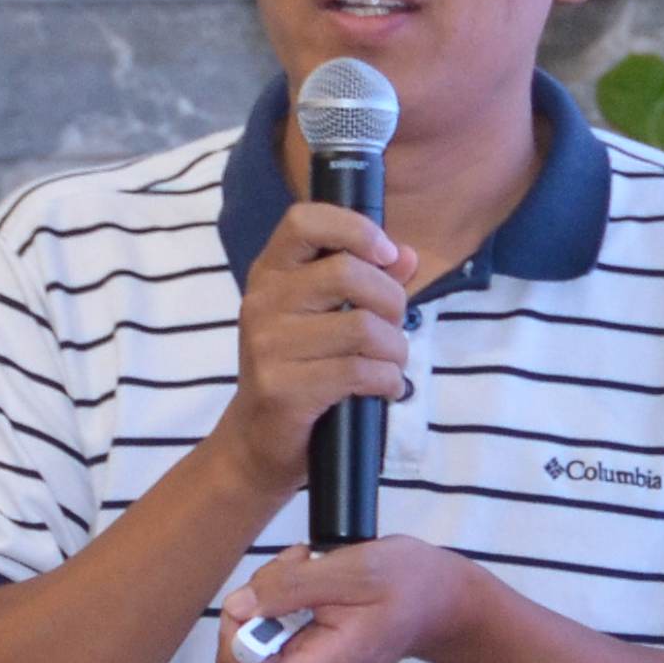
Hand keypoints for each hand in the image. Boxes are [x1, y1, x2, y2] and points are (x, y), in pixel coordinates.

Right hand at [208, 201, 422, 510]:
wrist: (256, 441)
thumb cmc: (299, 371)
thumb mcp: (325, 318)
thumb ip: (368, 283)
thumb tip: (408, 257)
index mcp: (270, 274)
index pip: (304, 221)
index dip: (355, 228)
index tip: (386, 254)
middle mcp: (262, 302)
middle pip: (348, 273)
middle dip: (391, 301)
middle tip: (394, 327)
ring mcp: (268, 346)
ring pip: (363, 327)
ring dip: (395, 349)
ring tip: (390, 364)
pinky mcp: (283, 388)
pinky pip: (360, 371)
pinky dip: (388, 381)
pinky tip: (384, 389)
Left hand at [217, 536, 486, 662]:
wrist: (443, 600)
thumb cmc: (409, 583)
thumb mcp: (353, 570)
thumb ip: (290, 587)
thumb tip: (236, 606)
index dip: (239, 651)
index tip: (252, 603)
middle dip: (252, 613)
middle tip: (285, 570)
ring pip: (258, 648)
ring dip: (267, 599)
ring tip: (304, 564)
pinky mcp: (312, 659)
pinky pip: (275, 638)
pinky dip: (279, 603)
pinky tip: (307, 576)